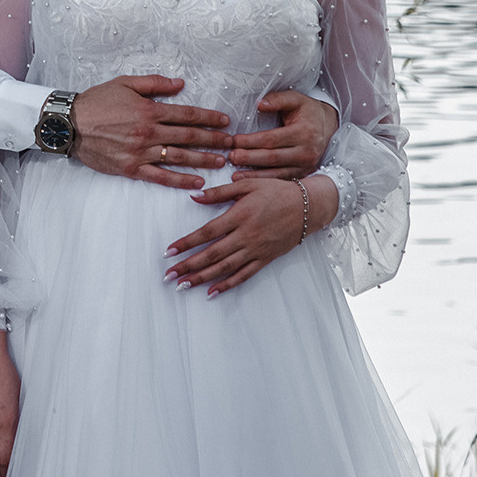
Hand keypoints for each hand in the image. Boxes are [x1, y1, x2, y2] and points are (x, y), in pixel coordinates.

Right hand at [69, 75, 232, 189]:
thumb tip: (180, 84)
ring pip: (180, 157)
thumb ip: (155, 83)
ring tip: (221, 162)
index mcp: (149, 110)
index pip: (187, 114)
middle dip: (213, 140)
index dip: (209, 118)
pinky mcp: (132, 168)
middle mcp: (149, 132)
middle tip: (232, 144)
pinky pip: (161, 177)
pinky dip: (180, 181)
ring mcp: (141, 152)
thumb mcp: (125, 83)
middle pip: (189, 137)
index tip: (225, 121)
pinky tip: (197, 183)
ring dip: (203, 160)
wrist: (69, 124)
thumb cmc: (96, 102)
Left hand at [165, 174, 338, 294]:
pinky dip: (227, 285)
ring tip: (183, 285)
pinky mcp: (265, 259)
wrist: (308, 206)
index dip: (186, 243)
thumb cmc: (276, 191)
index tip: (169, 252)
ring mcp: (256, 250)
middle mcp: (246, 236)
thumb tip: (194, 196)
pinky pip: (244, 275)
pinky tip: (212, 292)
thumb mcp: (248, 185)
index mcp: (239, 216)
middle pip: (212, 255)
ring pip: (225, 269)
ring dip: (202, 278)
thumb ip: (220, 192)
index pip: (207, 233)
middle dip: (188, 266)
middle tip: (169, 275)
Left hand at [225, 90, 336, 178]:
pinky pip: (282, 180)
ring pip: (277, 173)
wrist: (329, 127)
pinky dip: (265, 183)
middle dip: (249, 158)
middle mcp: (307, 152)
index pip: (271, 139)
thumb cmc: (308, 111)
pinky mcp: (304, 174)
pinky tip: (250, 184)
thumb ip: (278, 99)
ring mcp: (306, 166)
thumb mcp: (296, 99)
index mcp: (304, 132)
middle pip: (272, 157)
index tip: (234, 140)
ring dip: (254, 175)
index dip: (251, 141)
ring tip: (235, 175)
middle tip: (230, 157)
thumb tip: (259, 104)